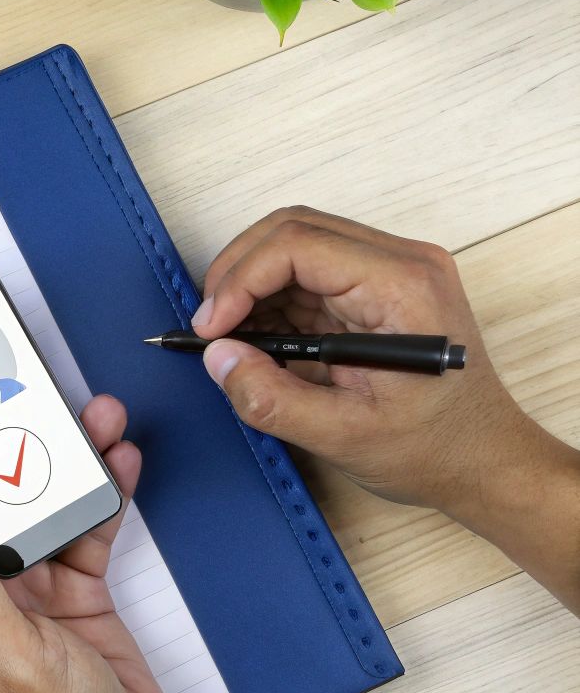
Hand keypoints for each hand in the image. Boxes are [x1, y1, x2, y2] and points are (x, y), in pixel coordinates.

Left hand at [0, 396, 186, 692]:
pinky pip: (86, 532)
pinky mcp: (79, 595)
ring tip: (94, 425)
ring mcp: (35, 593)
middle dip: (17, 452)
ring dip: (68, 468)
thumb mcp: (10, 658)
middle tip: (37, 406)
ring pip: (44, 511)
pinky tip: (118, 467)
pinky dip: (104, 499)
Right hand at [194, 207, 579, 613]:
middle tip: (208, 327)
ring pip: (294, 244)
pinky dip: (267, 299)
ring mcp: (388, 272)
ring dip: (248, 285)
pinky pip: (306, 273)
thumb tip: (218, 357)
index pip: (298, 244)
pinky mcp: (374, 289)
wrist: (485, 463)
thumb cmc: (435, 450)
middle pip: (292, 229)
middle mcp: (401, 263)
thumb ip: (273, 398)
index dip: (240, 279)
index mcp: (403, 287)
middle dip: (236, 272)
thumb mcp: (346, 437)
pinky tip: (253, 339)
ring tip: (226, 337)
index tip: (209, 328)